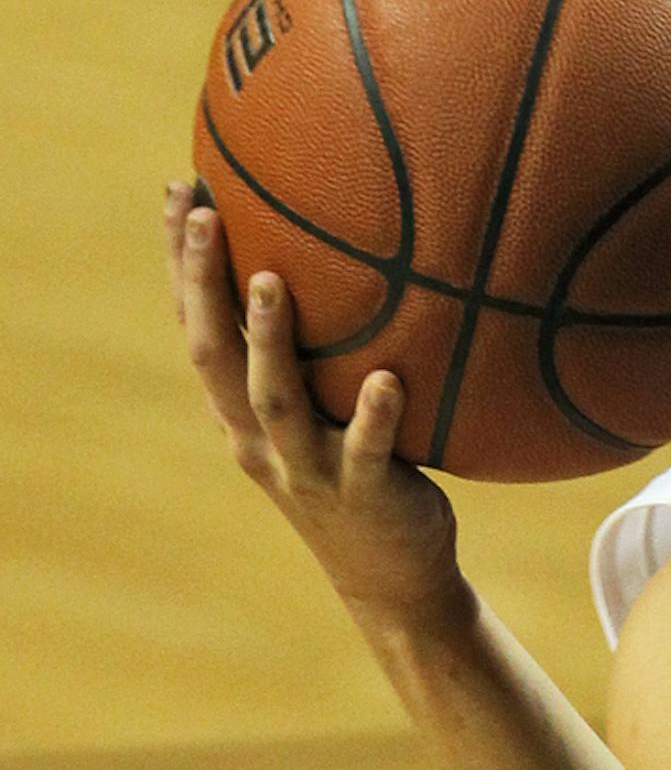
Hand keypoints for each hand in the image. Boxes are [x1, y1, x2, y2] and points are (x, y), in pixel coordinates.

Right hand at [166, 182, 465, 637]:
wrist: (392, 578)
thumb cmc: (359, 473)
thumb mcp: (320, 412)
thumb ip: (312, 351)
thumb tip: (331, 257)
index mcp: (241, 415)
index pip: (196, 329)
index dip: (180, 265)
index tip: (178, 191)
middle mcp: (262, 440)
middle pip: (215, 357)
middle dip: (202, 286)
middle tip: (201, 217)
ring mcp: (311, 470)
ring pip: (277, 403)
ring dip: (269, 343)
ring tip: (272, 283)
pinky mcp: (366, 496)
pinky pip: (367, 452)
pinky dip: (373, 416)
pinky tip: (385, 379)